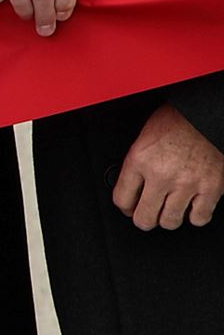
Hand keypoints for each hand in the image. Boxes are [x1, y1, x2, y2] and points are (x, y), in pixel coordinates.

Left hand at [112, 103, 223, 229]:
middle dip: (144, 219)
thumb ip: (137, 165)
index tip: (130, 208)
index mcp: (140, 160)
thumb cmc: (178, 120)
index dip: (125, 208)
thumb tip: (132, 189)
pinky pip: (200, 217)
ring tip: (170, 208)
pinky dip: (196, 215)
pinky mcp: (211, 187)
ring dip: (169, 218)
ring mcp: (187, 183)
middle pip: (144, 218)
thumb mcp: (144, 138)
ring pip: (170, 221)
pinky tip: (193, 206)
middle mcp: (162, 174)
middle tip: (148, 214)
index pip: (122, 199)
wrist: (206, 113)